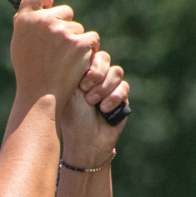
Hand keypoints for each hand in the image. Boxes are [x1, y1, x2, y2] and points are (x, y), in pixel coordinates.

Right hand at [10, 0, 99, 110]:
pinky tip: (76, 64)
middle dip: (64, 27)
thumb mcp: (20, 46)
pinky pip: (90, 38)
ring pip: (78, 28)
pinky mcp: (80, 43)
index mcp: (25, 20)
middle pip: (64, 11)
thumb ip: (28, 24)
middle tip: (56, 51)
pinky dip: (87, 50)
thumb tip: (43, 2)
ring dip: (75, 42)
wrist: (40, 96)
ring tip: (62, 63)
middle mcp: (43, 21)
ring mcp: (63, 31)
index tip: (48, 6)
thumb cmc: (29, 73)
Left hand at [60, 50, 128, 166]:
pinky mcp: (121, 97)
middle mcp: (96, 78)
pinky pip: (124, 87)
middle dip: (97, 74)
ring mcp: (109, 87)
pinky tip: (105, 109)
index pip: (91, 55)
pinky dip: (115, 97)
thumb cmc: (73, 119)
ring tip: (93, 103)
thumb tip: (88, 53)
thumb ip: (78, 72)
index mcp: (81, 74)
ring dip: (104, 88)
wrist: (86, 142)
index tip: (81, 83)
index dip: (89, 65)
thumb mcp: (71, 93)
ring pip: (116, 72)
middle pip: (105, 59)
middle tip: (86, 90)